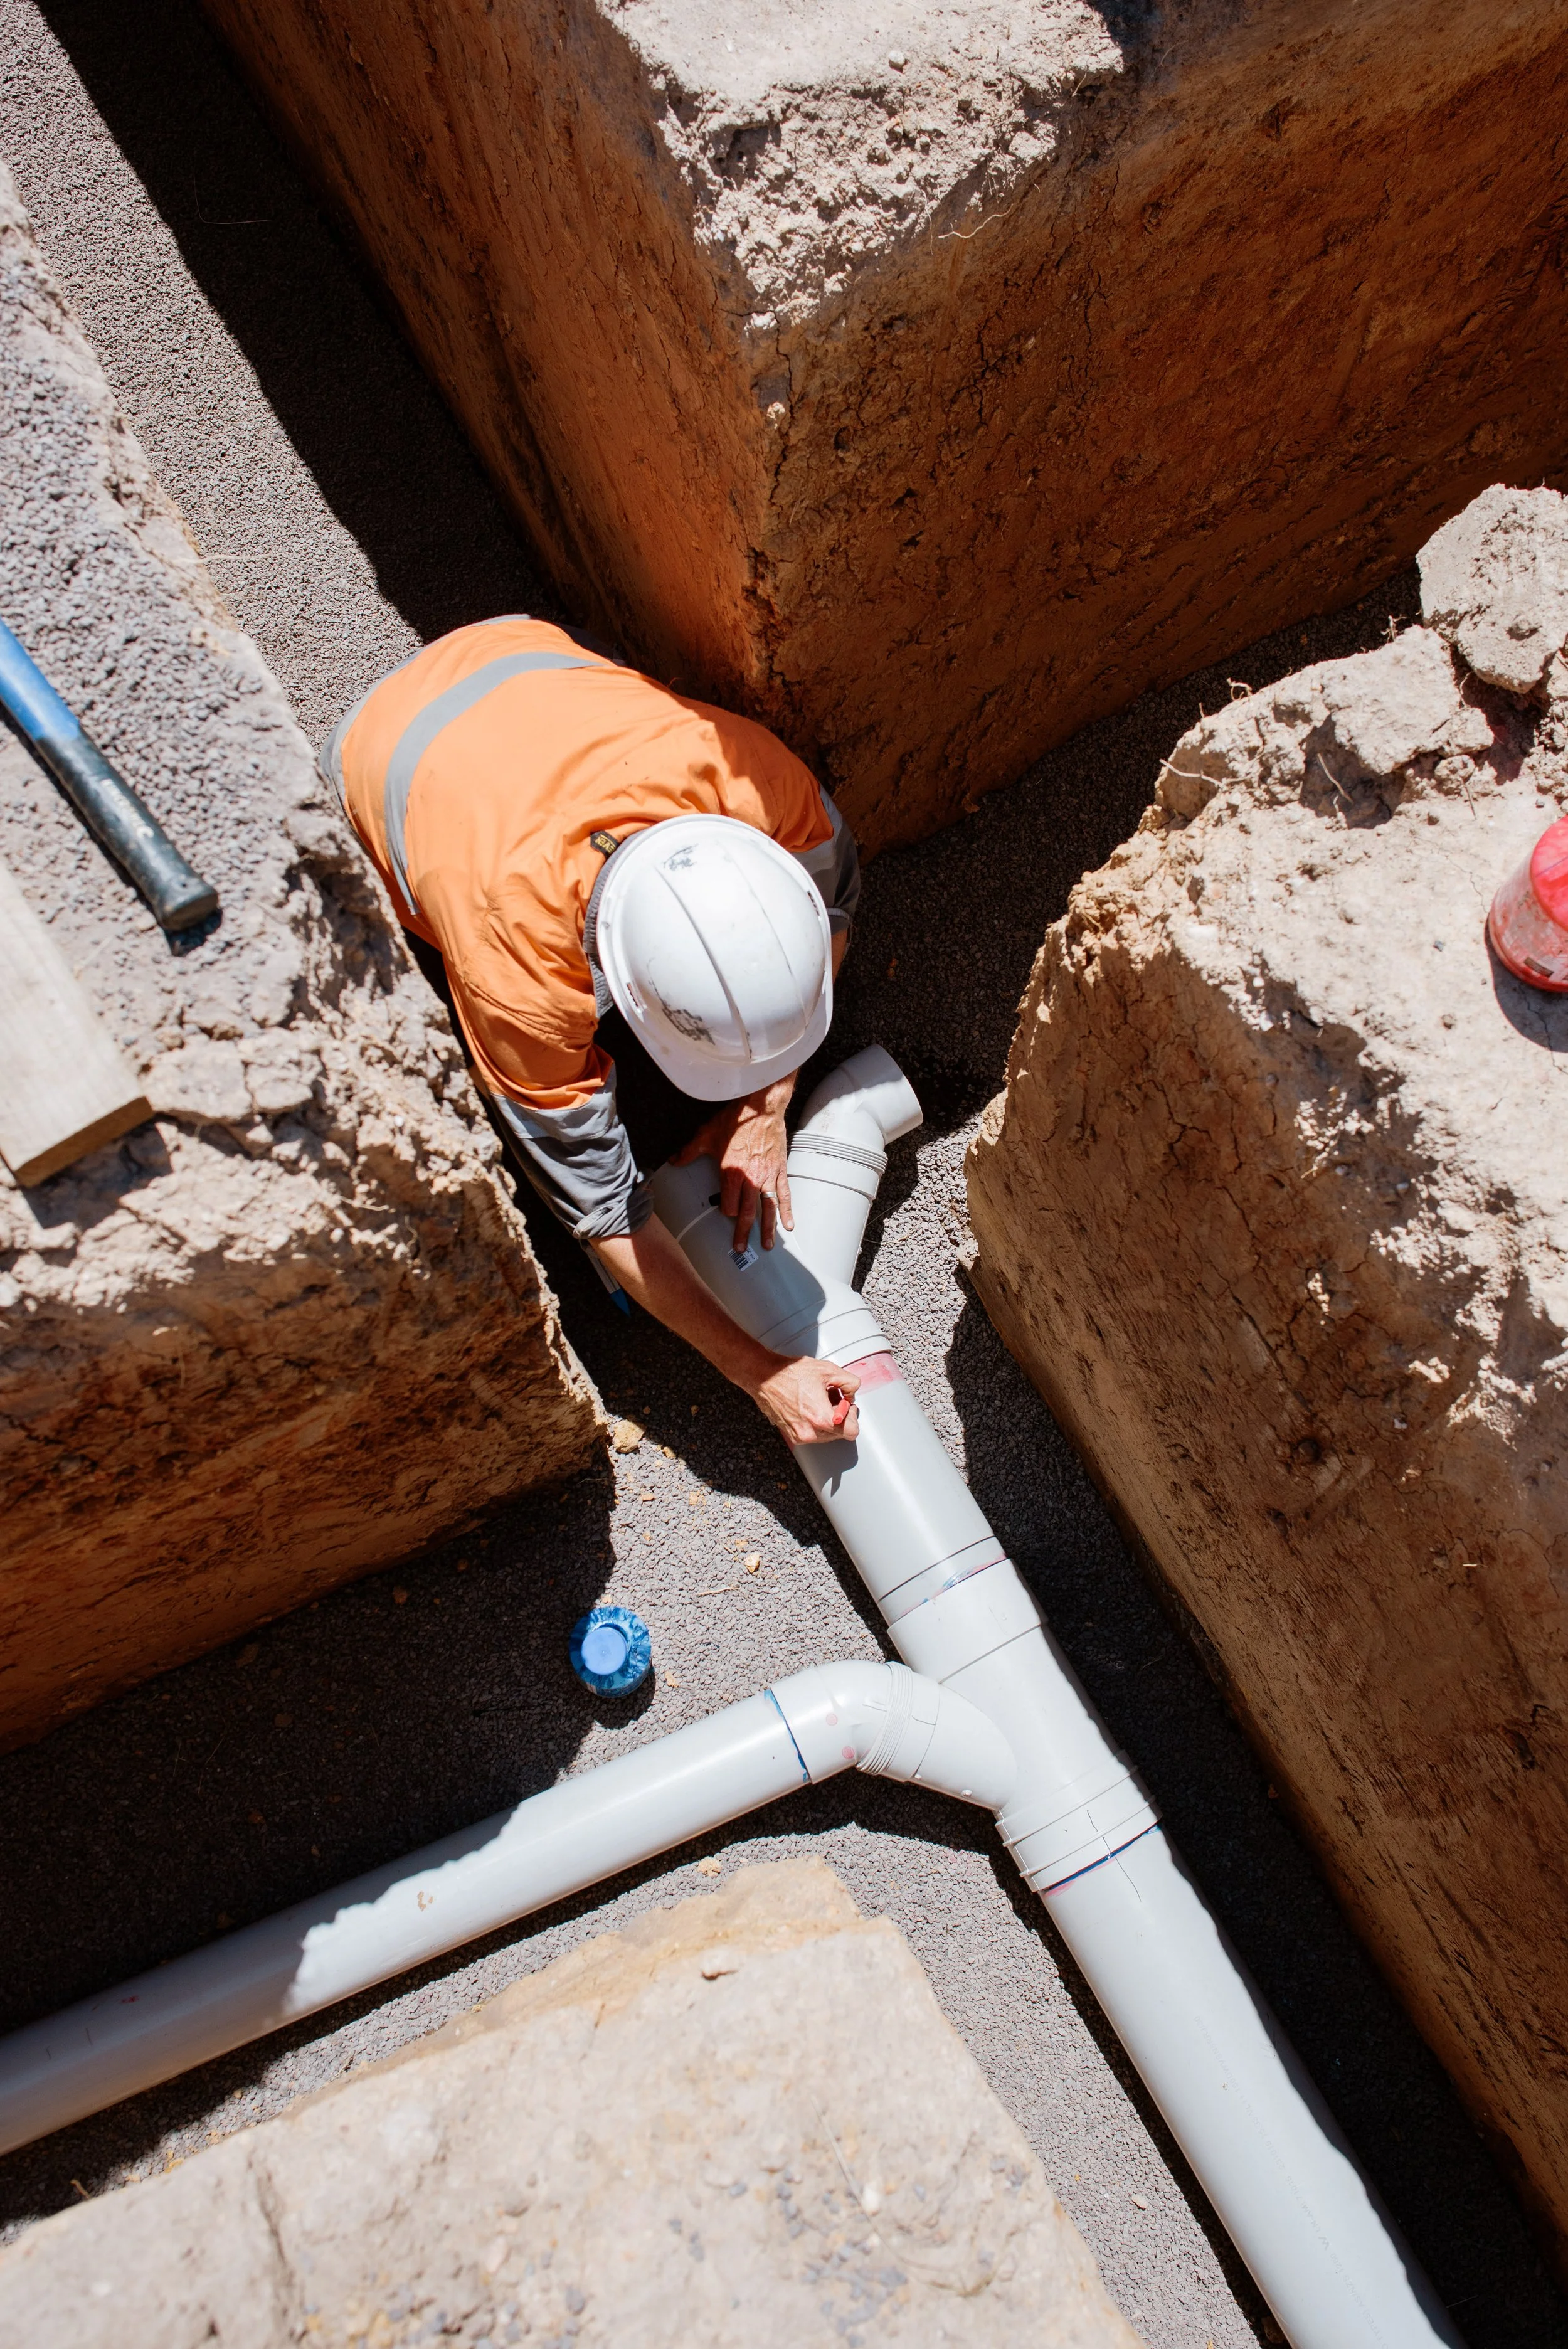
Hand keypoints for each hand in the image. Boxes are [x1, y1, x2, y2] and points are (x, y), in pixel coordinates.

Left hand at [672, 1079, 794, 1252]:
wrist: (761, 1107)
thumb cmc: (735, 1120)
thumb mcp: (706, 1135)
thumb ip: (689, 1151)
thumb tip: (674, 1160)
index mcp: (732, 1174)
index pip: (728, 1205)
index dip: (724, 1211)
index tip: (724, 1212)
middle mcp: (751, 1180)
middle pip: (746, 1214)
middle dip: (743, 1233)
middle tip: (740, 1248)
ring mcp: (767, 1177)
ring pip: (767, 1210)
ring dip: (767, 1229)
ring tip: (766, 1245)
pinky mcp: (780, 1171)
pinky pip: (784, 1195)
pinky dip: (787, 1211)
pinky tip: (789, 1225)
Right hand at [749, 1355, 860, 1445]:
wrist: (765, 1377)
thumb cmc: (791, 1373)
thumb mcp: (828, 1370)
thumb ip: (850, 1382)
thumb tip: (852, 1394)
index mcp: (821, 1418)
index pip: (852, 1431)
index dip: (852, 1415)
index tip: (845, 1405)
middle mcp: (811, 1432)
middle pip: (840, 1433)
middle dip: (839, 1415)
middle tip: (829, 1398)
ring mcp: (800, 1436)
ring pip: (827, 1434)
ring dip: (827, 1419)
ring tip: (816, 1401)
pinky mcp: (792, 1435)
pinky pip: (813, 1434)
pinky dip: (815, 1422)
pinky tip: (808, 1406)